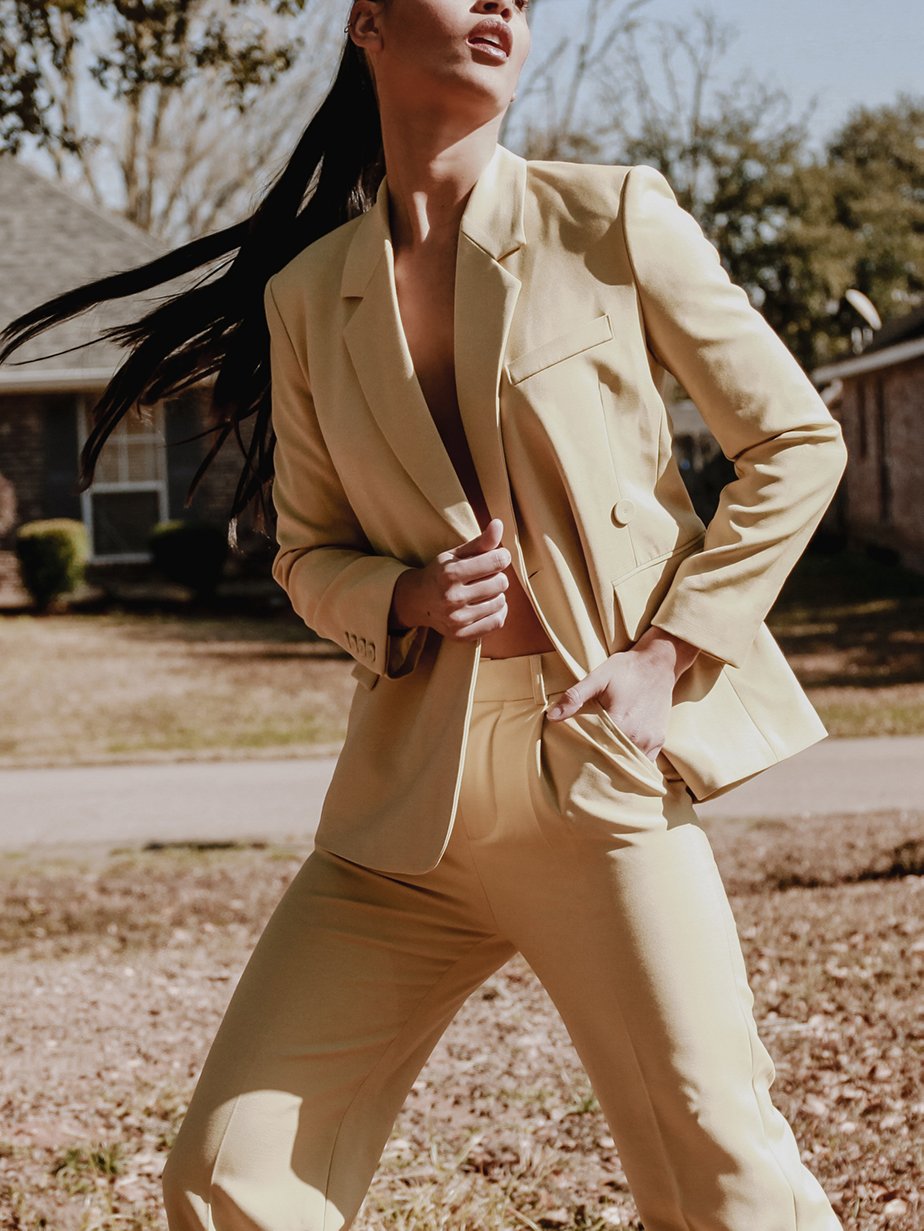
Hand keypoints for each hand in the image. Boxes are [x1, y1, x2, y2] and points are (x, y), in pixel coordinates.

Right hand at [389, 518, 510, 641]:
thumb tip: (499, 524)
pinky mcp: (462, 635)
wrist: (417, 601)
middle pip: (501, 583)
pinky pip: (497, 621)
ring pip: (501, 602)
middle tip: (485, 576)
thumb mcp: (455, 554)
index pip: (496, 562)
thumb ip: (480, 541)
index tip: (498, 556)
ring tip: (483, 590)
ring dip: (497, 594)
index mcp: (450, 574)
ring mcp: (457, 620)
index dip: (502, 556)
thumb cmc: (440, 573)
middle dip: (497, 576)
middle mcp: (452, 598)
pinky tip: (488, 604)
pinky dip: (498, 611)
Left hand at [545, 627, 699, 759]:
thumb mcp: (598, 677)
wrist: (659, 663)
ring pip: (629, 762)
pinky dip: (632, 761)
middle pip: (612, 758)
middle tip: (584, 760)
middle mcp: (637, 736)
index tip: (574, 753)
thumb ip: (575, 697)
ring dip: (616, 762)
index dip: (584, 752)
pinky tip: (621, 757)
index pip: (596, 748)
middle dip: (598, 760)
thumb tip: (551, 716)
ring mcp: (650, 740)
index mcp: (620, 722)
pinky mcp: (659, 740)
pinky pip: (645, 760)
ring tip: (602, 759)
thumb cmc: (626, 669)